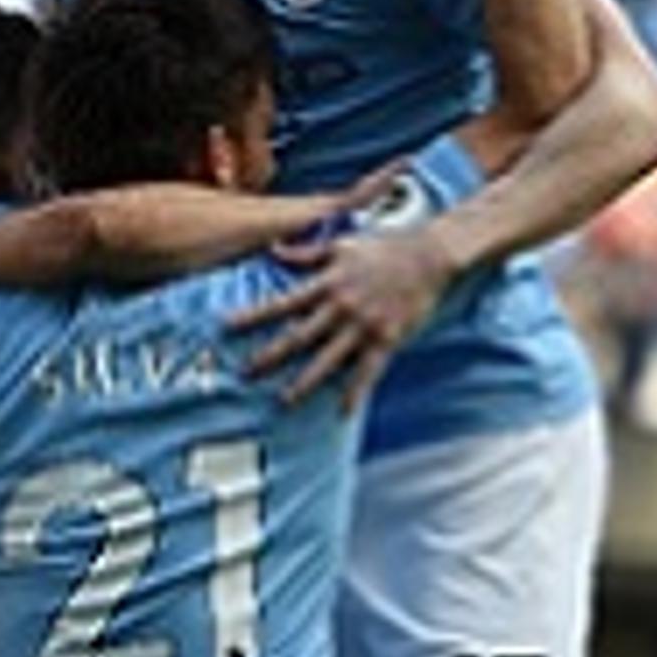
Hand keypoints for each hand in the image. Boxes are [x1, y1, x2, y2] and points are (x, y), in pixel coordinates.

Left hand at [230, 219, 461, 402]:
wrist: (430, 255)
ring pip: (328, 359)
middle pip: (298, 336)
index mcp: (327, 283)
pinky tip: (342, 412)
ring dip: (304, 383)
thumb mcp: (342, 244)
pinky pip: (368, 372)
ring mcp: (364, 326)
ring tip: (284, 402)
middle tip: (245, 375)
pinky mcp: (387, 339)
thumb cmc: (385, 246)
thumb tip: (273, 250)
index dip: (253, 316)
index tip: (226, 327)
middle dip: (270, 357)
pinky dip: (355, 393)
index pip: (281, 303)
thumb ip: (306, 253)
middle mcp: (341, 307)